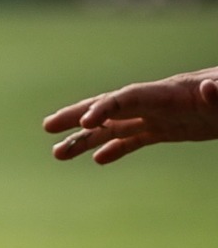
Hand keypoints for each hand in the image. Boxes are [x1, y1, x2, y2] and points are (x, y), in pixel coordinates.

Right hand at [45, 67, 217, 163]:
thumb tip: (209, 87)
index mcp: (170, 93)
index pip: (128, 97)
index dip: (104, 108)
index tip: (84, 125)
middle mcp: (158, 102)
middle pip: (110, 106)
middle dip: (78, 115)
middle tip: (47, 127)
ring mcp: (161, 115)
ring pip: (115, 126)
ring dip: (86, 139)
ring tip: (57, 154)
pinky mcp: (168, 128)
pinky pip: (135, 138)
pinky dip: (115, 148)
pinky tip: (98, 161)